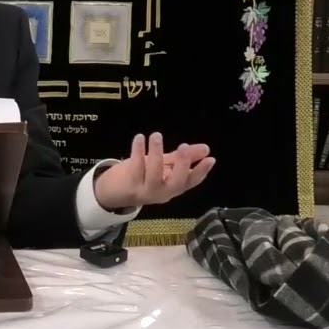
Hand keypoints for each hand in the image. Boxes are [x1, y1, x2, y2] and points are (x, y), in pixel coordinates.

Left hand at [94, 132, 214, 210]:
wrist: (117, 191)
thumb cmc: (146, 175)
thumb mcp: (166, 167)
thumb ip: (184, 158)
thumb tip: (206, 148)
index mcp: (174, 187)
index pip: (191, 181)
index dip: (202, 171)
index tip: (210, 159)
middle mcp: (163, 192)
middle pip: (176, 182)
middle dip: (182, 164)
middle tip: (184, 147)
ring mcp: (147, 190)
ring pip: (154, 174)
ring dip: (156, 154)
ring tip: (156, 136)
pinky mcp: (131, 185)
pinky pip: (135, 168)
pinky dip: (137, 152)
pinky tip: (139, 138)